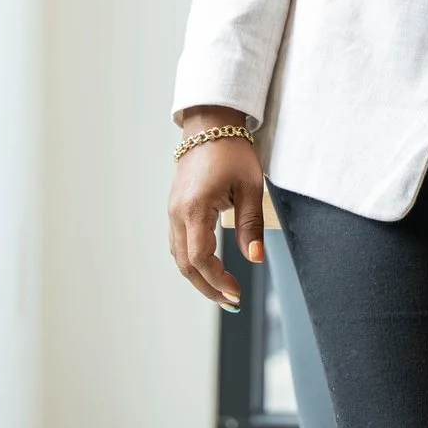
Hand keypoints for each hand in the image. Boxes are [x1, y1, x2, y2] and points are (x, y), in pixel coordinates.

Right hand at [166, 106, 267, 309]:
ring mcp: (172, 211)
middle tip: (231, 301)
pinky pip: (178, 243)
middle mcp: (177, 213)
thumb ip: (250, 225)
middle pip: (185, 264)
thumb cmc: (232, 153)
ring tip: (222, 291)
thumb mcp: (249, 188)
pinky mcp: (175, 209)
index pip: (199, 258)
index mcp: (194, 208)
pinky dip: (192, 261)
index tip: (236, 292)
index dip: (217, 280)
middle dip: (207, 286)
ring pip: (179, 256)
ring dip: (199, 277)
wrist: (210, 126)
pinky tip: (210, 268)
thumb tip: (254, 259)